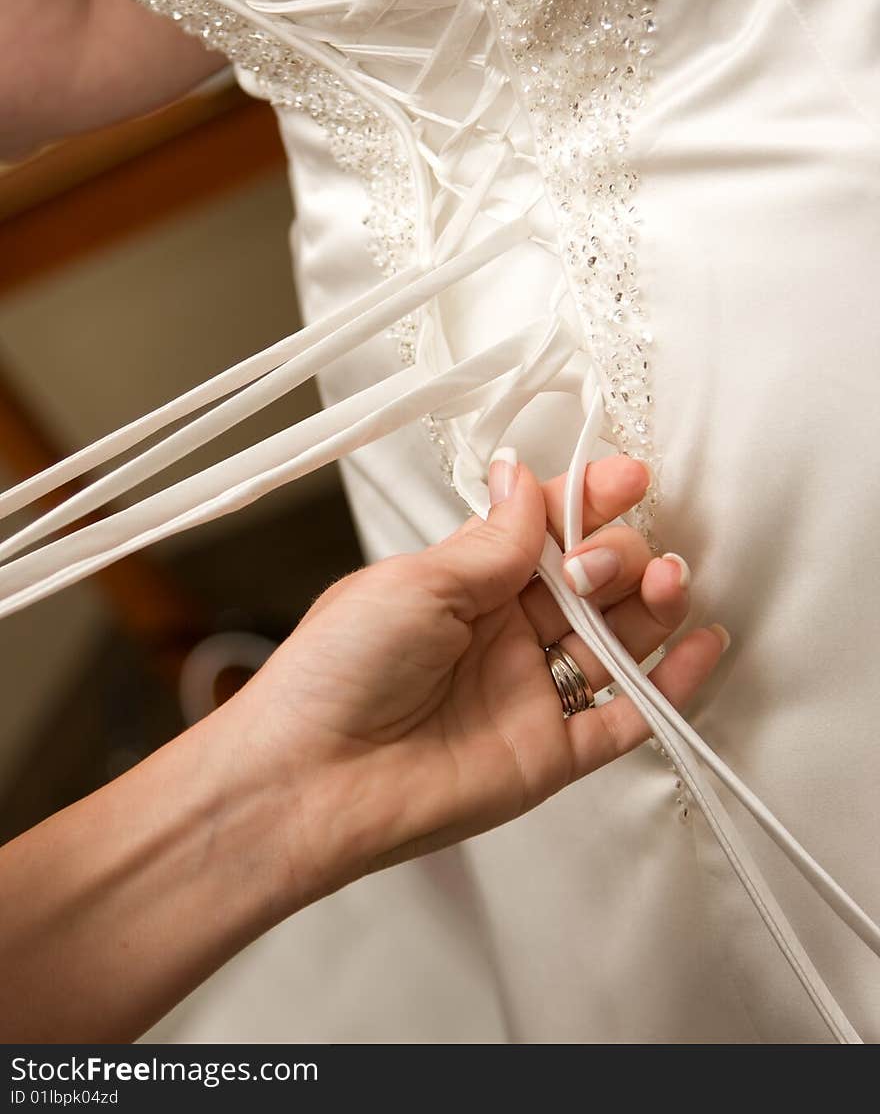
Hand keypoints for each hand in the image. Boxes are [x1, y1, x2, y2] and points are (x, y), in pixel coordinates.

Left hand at [229, 454, 727, 907]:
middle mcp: (504, 634)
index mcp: (466, 584)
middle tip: (595, 563)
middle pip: (592, 581)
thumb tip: (523, 478)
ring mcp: (531, 691)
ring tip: (667, 581)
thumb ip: (492, 542)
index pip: (546, 530)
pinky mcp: (550, 752)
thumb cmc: (335, 673)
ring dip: (652, 605)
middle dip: (614, 556)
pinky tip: (703, 644)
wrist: (311, 780)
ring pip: (617, 639)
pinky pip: (628, 716)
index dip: (588, 501)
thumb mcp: (416, 583)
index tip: (623, 477)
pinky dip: (671, 684)